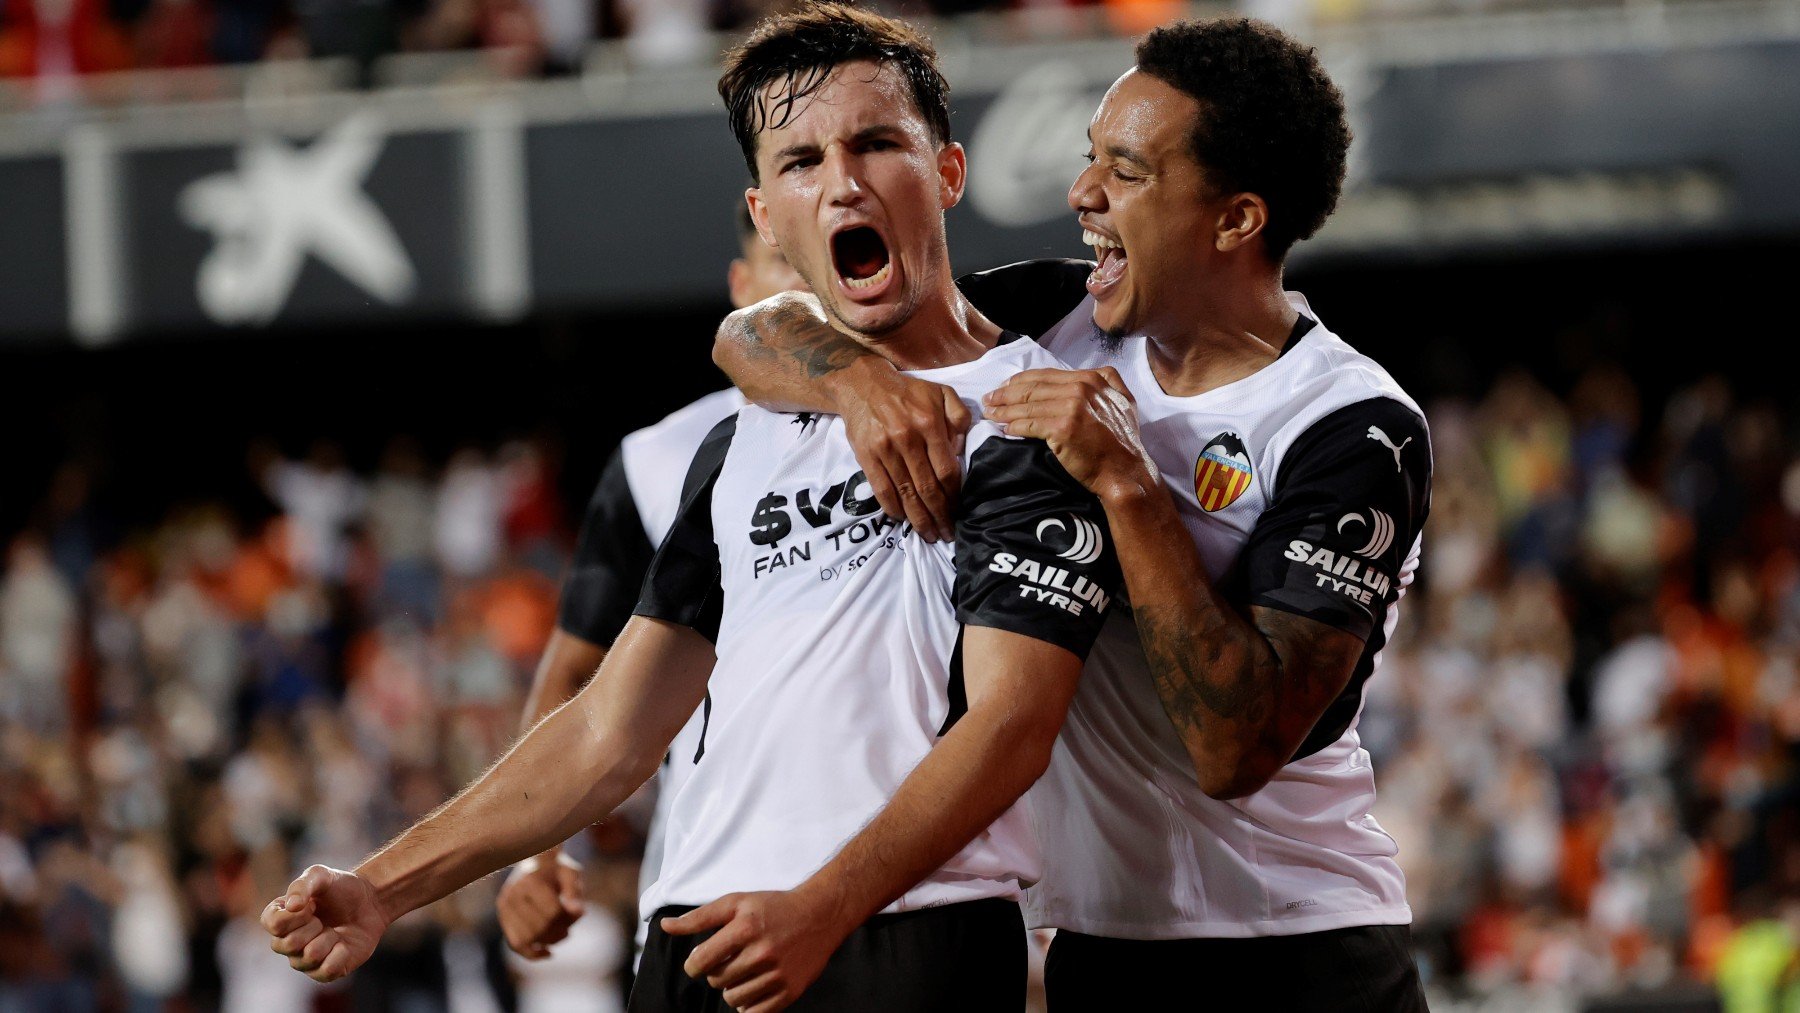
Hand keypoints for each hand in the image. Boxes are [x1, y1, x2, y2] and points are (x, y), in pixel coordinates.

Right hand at [261, 864, 389, 981]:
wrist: (370, 902)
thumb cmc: (341, 888)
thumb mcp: (321, 875)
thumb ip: (302, 885)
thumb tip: (292, 906)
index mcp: (279, 918)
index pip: (273, 924)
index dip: (295, 915)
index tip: (312, 905)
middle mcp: (286, 942)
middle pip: (287, 945)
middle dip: (313, 927)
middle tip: (324, 919)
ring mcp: (304, 959)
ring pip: (309, 958)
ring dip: (329, 939)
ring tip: (335, 930)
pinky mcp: (324, 971)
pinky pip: (326, 971)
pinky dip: (340, 954)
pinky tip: (344, 944)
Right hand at [497, 850, 584, 958]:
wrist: (532, 860)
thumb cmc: (556, 868)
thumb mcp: (570, 873)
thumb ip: (575, 892)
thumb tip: (578, 913)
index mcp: (530, 881)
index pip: (552, 912)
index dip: (569, 918)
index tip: (578, 912)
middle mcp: (512, 894)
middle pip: (539, 927)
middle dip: (560, 931)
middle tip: (570, 926)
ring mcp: (504, 907)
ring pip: (526, 939)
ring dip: (548, 942)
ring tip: (562, 935)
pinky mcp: (503, 917)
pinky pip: (515, 944)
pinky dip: (531, 954)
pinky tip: (548, 953)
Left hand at [660, 888, 852, 1012]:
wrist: (820, 915)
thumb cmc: (773, 907)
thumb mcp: (736, 902)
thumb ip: (699, 917)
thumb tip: (665, 926)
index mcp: (745, 927)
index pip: (701, 960)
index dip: (694, 964)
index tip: (699, 962)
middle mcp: (762, 952)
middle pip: (717, 981)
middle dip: (716, 973)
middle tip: (729, 961)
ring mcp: (778, 974)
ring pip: (734, 999)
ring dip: (732, 989)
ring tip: (743, 972)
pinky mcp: (790, 991)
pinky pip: (755, 1012)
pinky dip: (749, 1004)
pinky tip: (754, 986)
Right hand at [833, 360, 972, 542]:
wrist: (863, 385)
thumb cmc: (908, 392)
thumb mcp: (942, 392)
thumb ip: (959, 417)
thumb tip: (960, 448)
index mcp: (929, 423)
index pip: (946, 469)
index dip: (954, 495)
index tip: (959, 510)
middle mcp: (907, 438)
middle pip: (928, 487)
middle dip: (940, 515)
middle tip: (947, 533)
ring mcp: (885, 449)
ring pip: (906, 493)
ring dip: (919, 519)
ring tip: (929, 534)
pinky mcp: (866, 456)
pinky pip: (882, 490)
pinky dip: (893, 508)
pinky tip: (903, 520)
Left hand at [983, 367, 1156, 497]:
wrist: (1125, 470)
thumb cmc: (1123, 441)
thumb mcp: (1124, 400)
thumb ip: (1110, 381)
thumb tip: (1095, 373)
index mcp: (1092, 379)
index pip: (1046, 375)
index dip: (1020, 380)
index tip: (1004, 387)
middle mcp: (1082, 388)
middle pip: (1032, 388)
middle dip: (1005, 393)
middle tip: (988, 399)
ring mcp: (1072, 407)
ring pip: (1028, 405)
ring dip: (1004, 410)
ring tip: (990, 414)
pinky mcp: (1063, 428)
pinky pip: (1029, 425)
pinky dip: (1013, 426)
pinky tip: (1004, 429)